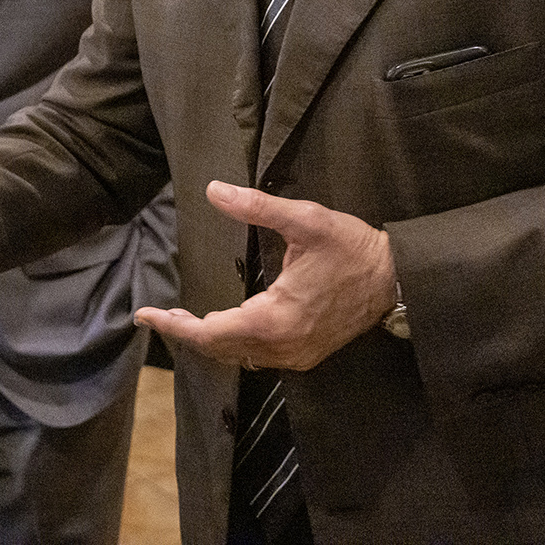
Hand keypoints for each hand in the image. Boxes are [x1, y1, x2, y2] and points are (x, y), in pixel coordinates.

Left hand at [135, 180, 394, 371]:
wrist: (399, 279)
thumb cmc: (352, 248)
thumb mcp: (305, 220)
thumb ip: (257, 206)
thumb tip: (214, 190)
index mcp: (274, 320)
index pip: (210, 332)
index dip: (174, 326)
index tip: (145, 315)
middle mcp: (282, 347)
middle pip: (220, 348)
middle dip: (186, 331)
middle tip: (158, 314)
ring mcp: (297, 355)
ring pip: (239, 355)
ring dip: (210, 338)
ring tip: (183, 319)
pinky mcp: (308, 354)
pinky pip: (259, 355)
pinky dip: (234, 343)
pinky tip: (225, 324)